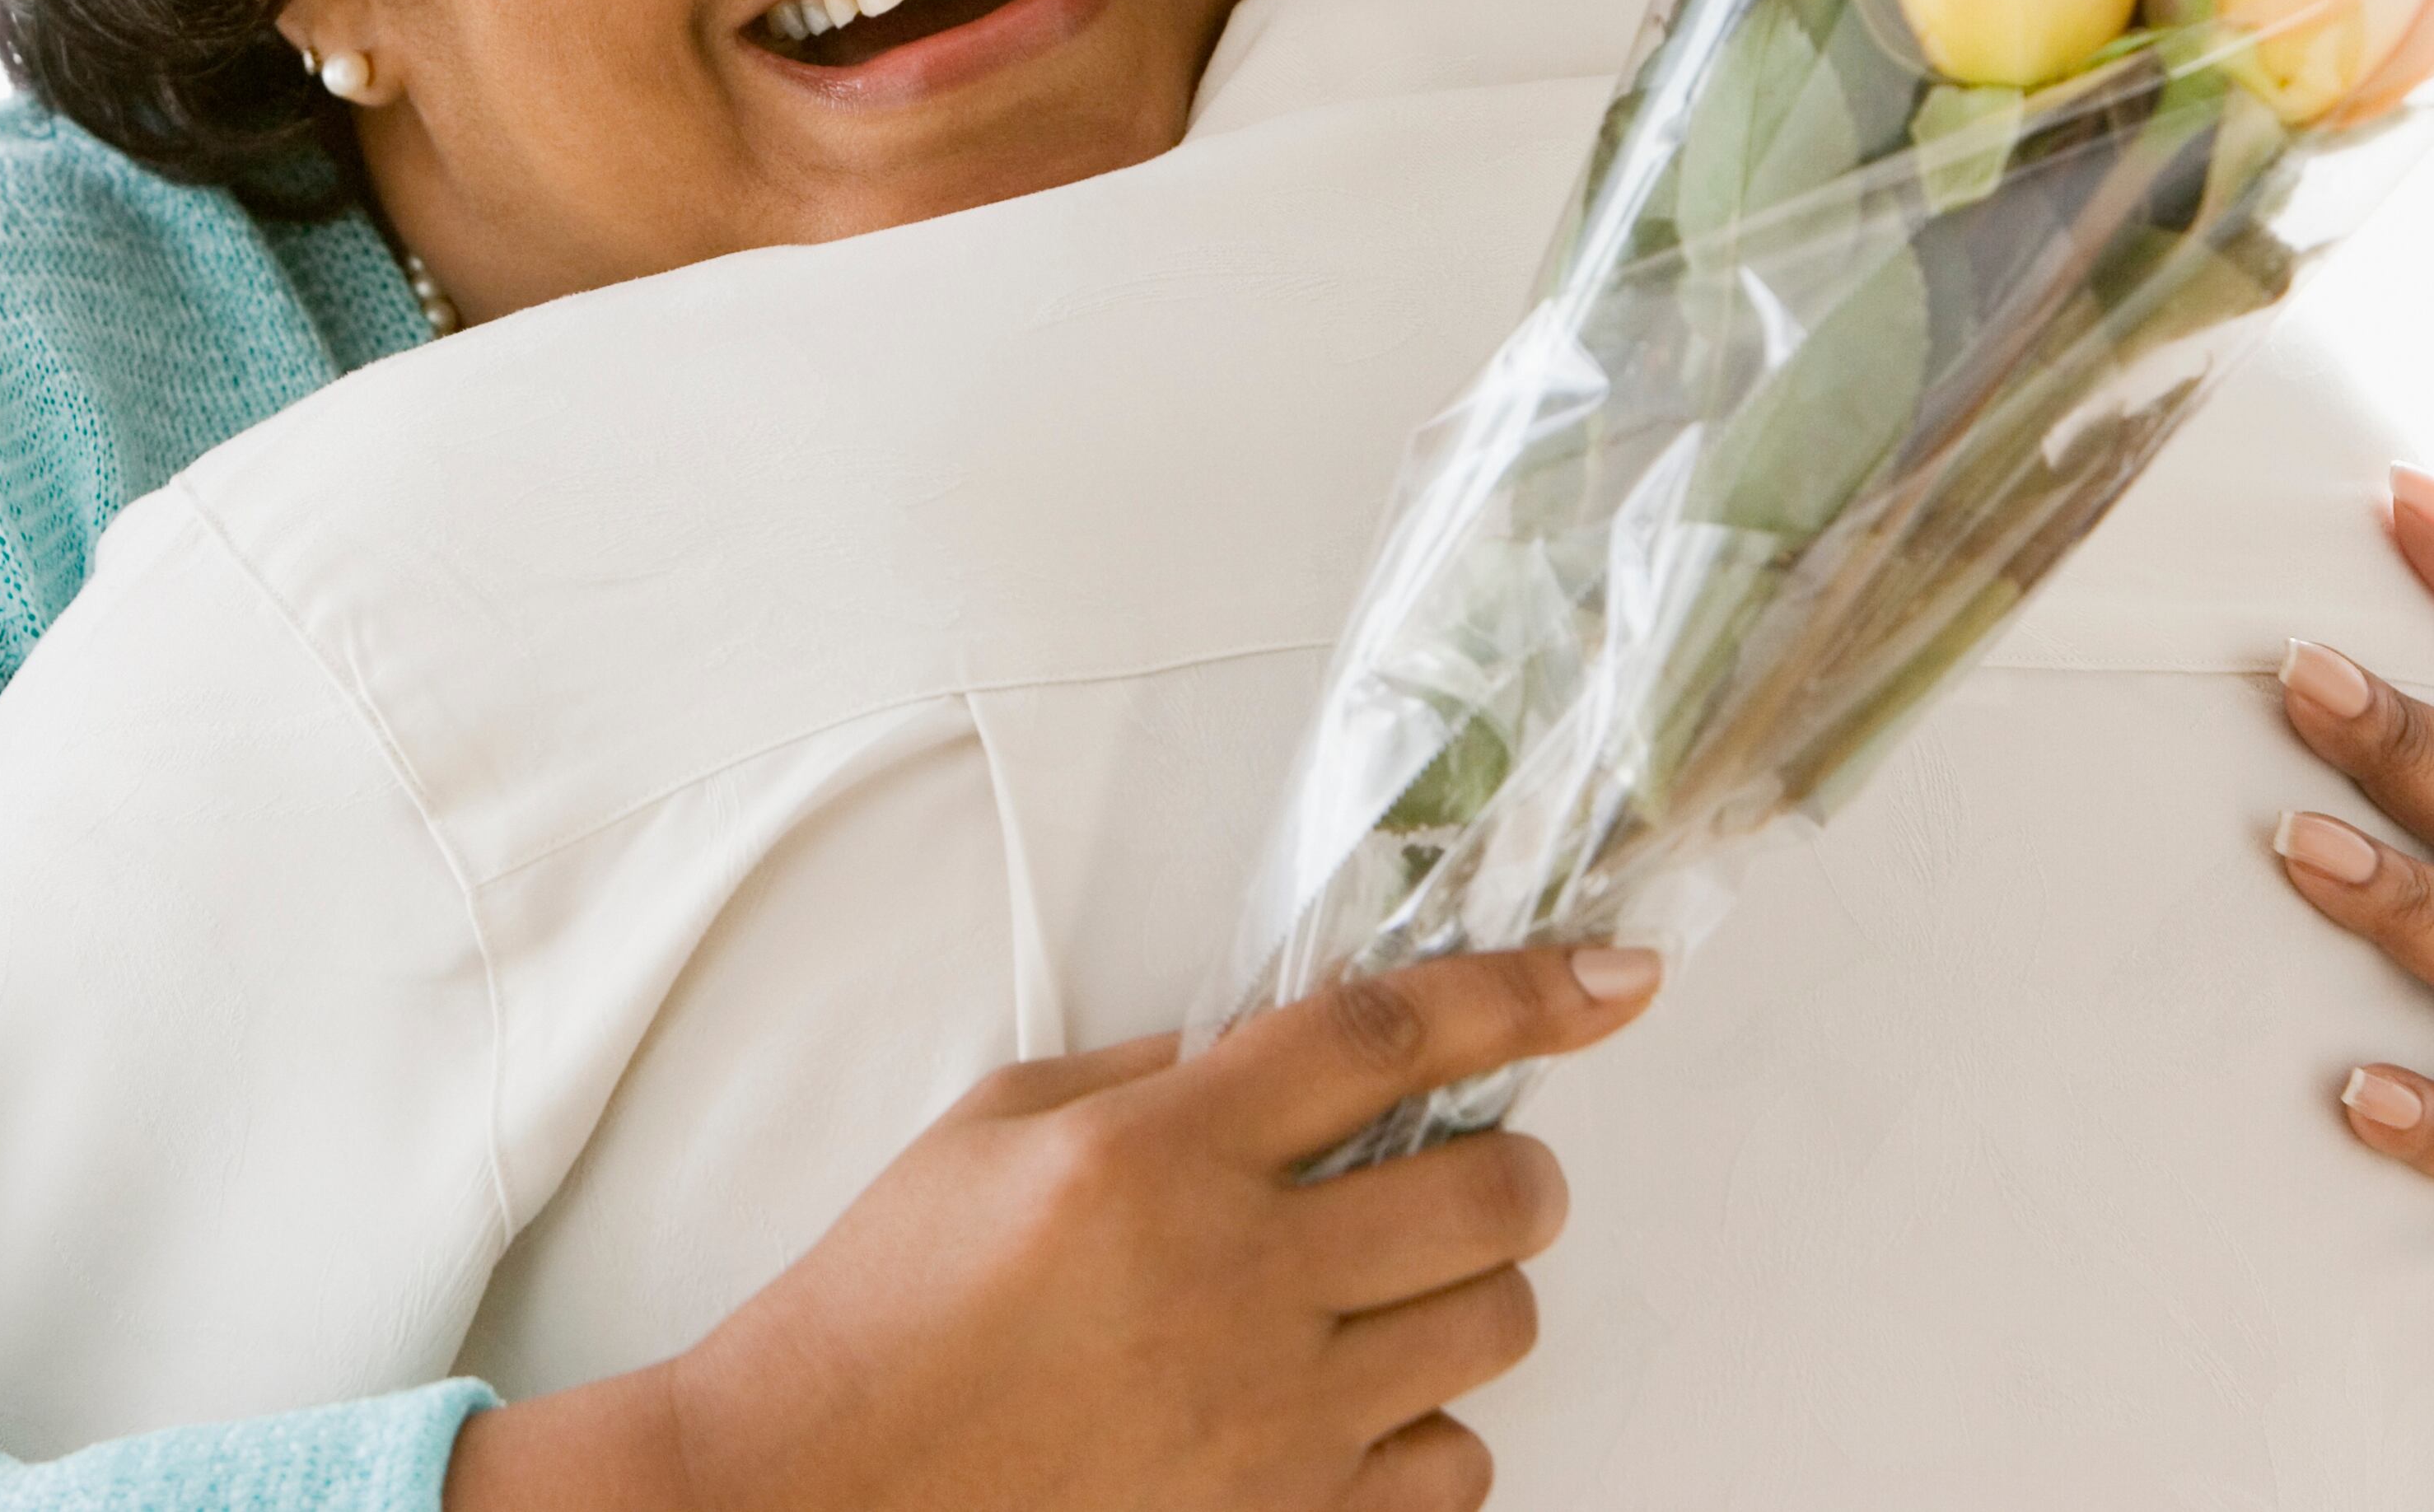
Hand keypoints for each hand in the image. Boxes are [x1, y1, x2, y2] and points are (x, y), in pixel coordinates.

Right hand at [445, 943, 1660, 1511]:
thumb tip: (1267, 1049)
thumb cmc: (884, 1310)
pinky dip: (1429, 1428)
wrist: (819, 1495)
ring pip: (1492, 1322)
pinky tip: (1352, 1402)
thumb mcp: (994, 1130)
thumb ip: (1146, 1076)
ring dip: (1469, 1286)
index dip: (1525, 989)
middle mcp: (1236, 1277)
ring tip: (1385, 1286)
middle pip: (1493, 1190)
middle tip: (1458, 1164)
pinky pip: (1451, 1465)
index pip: (1392, 1034)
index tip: (1614, 973)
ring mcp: (1271, 1415)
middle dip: (1512, 1164)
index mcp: (1159, 1152)